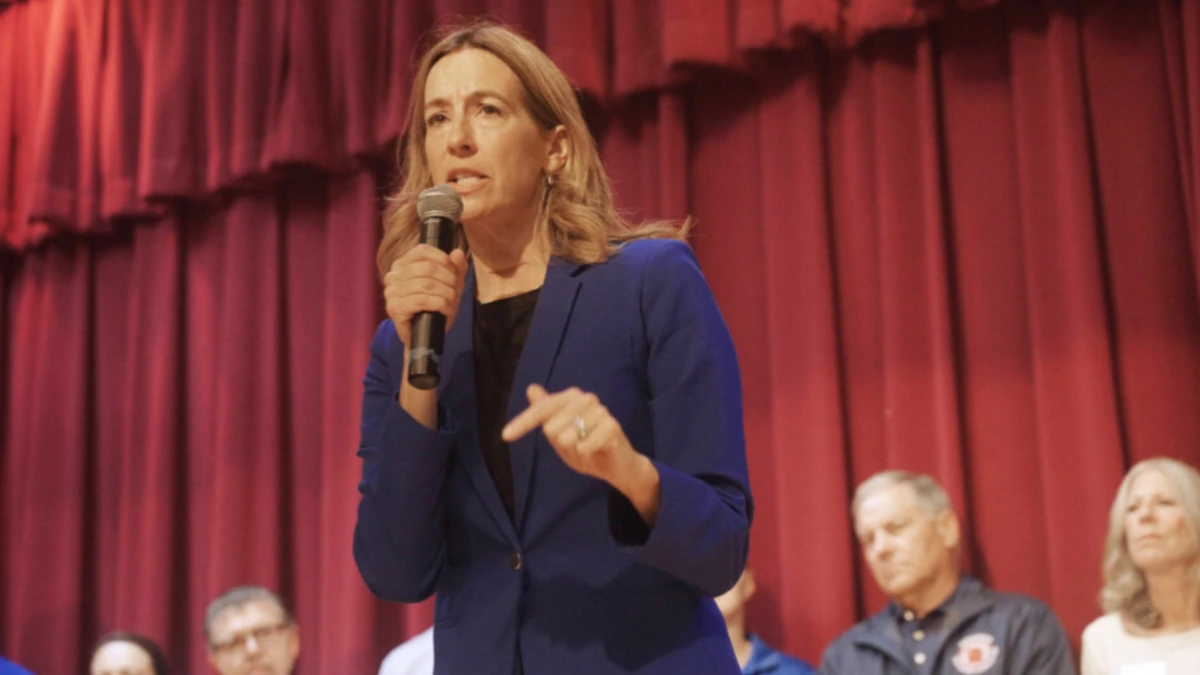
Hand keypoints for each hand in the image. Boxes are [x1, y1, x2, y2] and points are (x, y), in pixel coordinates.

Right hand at [384, 245, 468, 345]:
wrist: (426, 335)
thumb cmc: (435, 306)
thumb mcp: (449, 284)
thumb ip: (455, 267)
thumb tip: (458, 253)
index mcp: (403, 264)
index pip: (422, 251)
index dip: (443, 259)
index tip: (454, 273)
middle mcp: (393, 275)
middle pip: (427, 268)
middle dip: (448, 279)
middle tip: (455, 291)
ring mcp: (391, 292)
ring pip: (427, 284)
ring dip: (446, 293)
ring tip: (452, 302)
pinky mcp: (394, 308)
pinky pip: (422, 300)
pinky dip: (440, 304)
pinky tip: (445, 309)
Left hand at [502, 385, 639, 486]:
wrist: (619, 467)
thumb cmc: (587, 447)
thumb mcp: (560, 434)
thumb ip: (546, 413)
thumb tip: (531, 388)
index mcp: (572, 397)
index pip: (541, 410)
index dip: (522, 424)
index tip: (505, 436)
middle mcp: (586, 399)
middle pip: (551, 428)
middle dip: (560, 445)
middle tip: (578, 446)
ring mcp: (600, 411)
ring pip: (566, 438)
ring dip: (574, 450)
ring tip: (588, 449)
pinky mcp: (612, 426)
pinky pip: (582, 446)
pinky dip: (585, 454)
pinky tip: (597, 451)